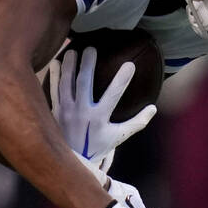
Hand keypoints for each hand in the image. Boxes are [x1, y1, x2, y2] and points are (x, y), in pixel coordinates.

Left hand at [49, 46, 155, 173]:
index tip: (129, 64)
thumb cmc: (98, 146)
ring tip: (72, 51)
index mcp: (99, 118)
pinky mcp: (55, 111)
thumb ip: (136, 122)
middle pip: (84, 83)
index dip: (122, 79)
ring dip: (69, 66)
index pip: (113, 95)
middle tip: (91, 48)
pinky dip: (54, 76)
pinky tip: (55, 62)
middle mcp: (81, 113)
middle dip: (87, 64)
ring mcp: (66, 111)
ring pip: (67, 83)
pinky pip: (54, 90)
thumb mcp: (119, 136)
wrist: (73, 158)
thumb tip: (153, 108)